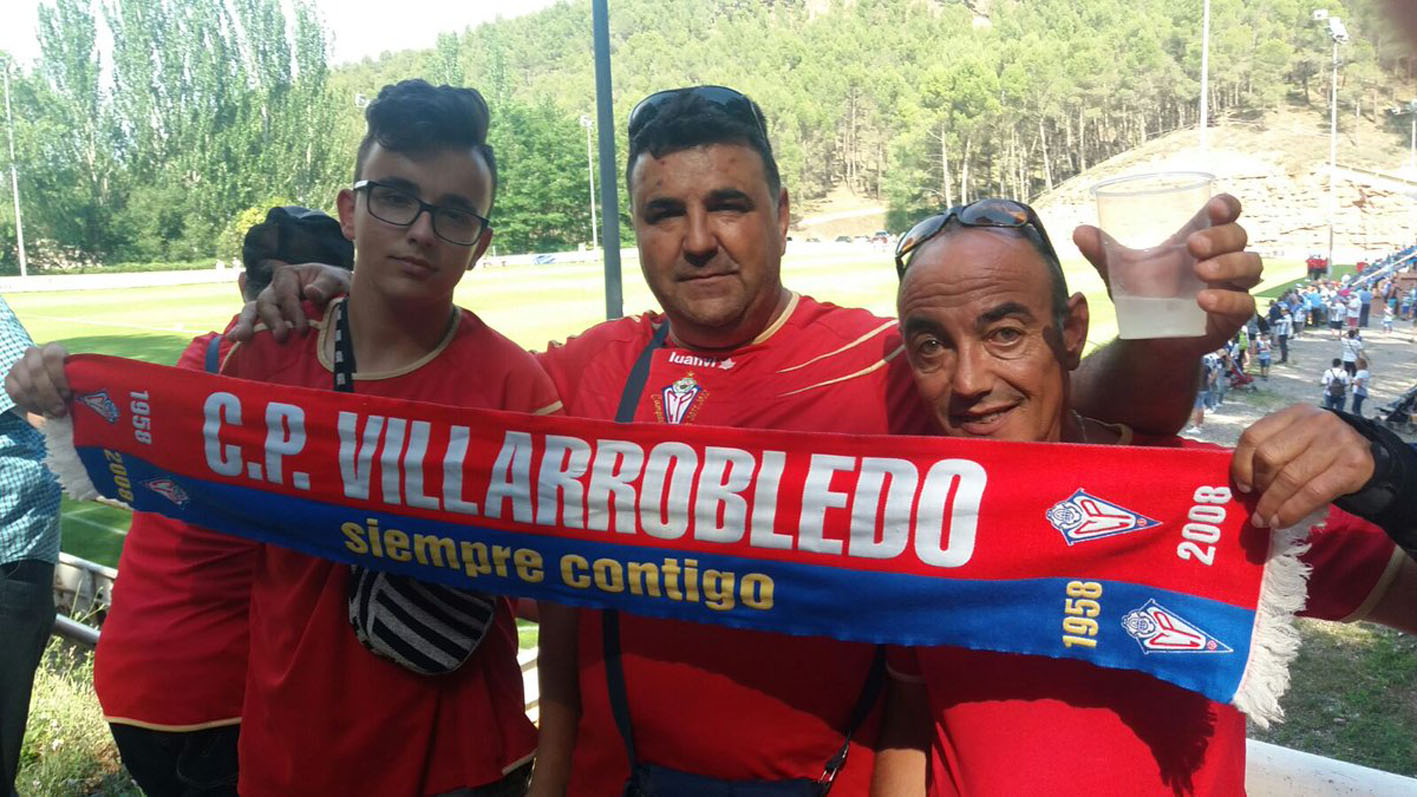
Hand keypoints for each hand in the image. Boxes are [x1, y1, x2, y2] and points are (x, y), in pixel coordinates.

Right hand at [4, 343, 72, 417]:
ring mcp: (19, 365)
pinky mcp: (9, 379)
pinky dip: (30, 405)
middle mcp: (33, 354)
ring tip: (53, 412)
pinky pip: (16, 393)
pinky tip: (41, 410)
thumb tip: (80, 394)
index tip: (68, 394)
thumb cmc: (69, 382)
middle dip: (50, 394)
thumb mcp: (76, 379)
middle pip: (36, 371)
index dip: (59, 377)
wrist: (51, 388)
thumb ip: (77, 382)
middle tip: (60, 409)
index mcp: (52, 349)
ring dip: (41, 402)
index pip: (52, 357)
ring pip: (26, 384)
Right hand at [226, 262, 352, 341]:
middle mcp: (273, 288)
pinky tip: (233, 339)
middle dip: (271, 320)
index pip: (286, 294)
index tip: (302, 330)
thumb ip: (325, 286)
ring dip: (245, 324)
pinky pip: (253, 321)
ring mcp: (269, 303)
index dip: (293, 312)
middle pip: (265, 303)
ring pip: (252, 311)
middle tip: (281, 337)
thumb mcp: (336, 280)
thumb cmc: (336, 285)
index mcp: (287, 275)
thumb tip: (310, 292)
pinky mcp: (269, 318)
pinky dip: (243, 328)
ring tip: (239, 338)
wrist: (339, 294)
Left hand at [1075, 194, 1261, 351]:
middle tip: (1193, 247)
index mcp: (1201, 238)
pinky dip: (1228, 299)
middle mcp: (1224, 257)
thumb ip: (1102, 253)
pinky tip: (1205, 300)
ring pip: (1251, 265)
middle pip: (1239, 235)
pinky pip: (1246, 304)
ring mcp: (1234, 285)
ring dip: (1229, 264)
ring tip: (1202, 272)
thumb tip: (1078, 231)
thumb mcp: (1121, 272)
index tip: (1214, 208)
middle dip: (1221, 237)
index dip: (1227, 206)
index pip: (1226, 212)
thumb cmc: (1143, 295)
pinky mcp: (1236, 314)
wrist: (1149, 339)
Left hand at [1231, 404, 1374, 528]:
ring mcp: (1336, 441)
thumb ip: (1271, 451)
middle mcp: (1315, 422)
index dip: (1241, 464)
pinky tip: (1282, 521)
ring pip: (1290, 478)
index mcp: (1294, 413)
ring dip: (1272, 505)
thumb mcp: (1296, 441)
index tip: (1243, 486)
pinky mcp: (1352, 464)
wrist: (1368, 456)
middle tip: (1260, 504)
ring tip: (1265, 520)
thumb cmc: (1320, 452)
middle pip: (1269, 457)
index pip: (1253, 436)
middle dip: (1260, 486)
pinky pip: (1312, 493)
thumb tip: (1243, 485)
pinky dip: (1292, 511)